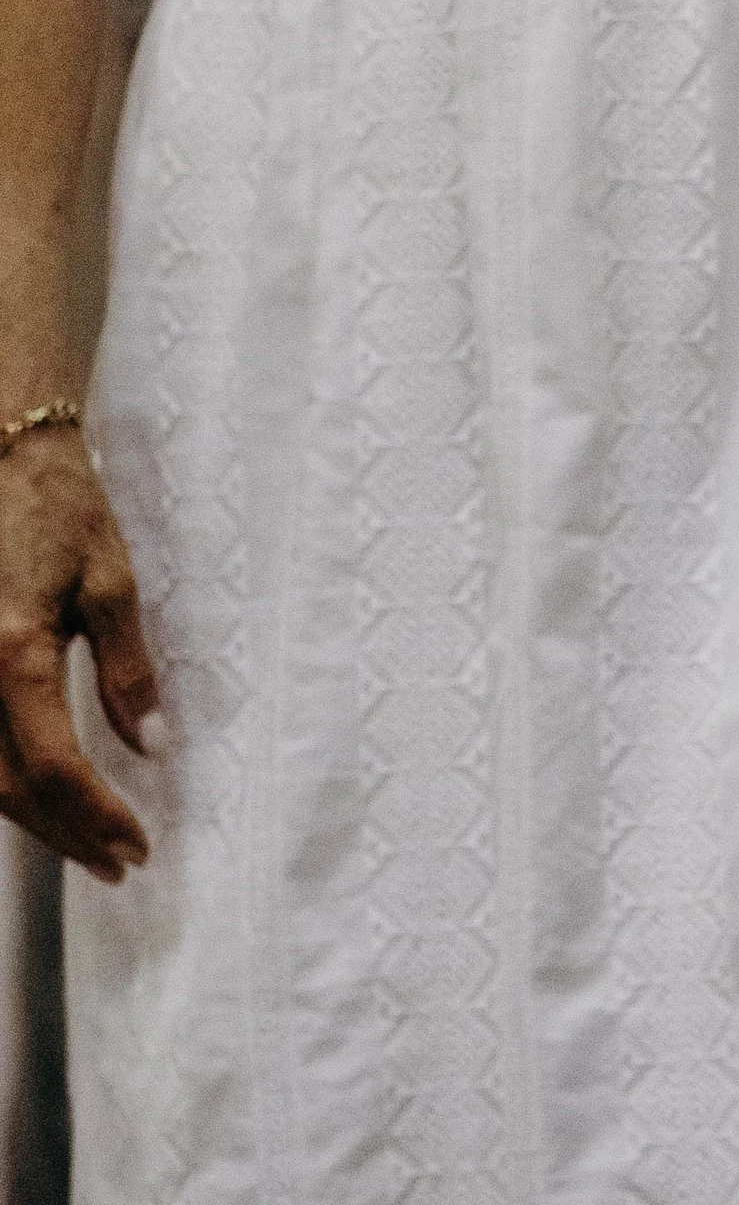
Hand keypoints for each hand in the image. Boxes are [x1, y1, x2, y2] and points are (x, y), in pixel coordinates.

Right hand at [0, 432, 159, 880]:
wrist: (2, 451)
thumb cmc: (61, 509)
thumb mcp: (112, 580)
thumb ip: (127, 668)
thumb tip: (149, 746)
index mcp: (13, 653)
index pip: (53, 766)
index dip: (94, 815)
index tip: (137, 845)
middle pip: (7, 790)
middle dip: (65, 834)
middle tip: (118, 861)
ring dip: (32, 820)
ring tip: (87, 844)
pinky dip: (3, 783)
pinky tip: (38, 800)